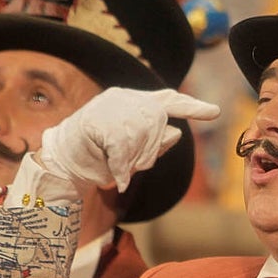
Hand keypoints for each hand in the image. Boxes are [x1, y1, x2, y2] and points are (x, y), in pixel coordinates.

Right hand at [39, 88, 219, 190]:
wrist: (62, 163)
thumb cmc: (99, 157)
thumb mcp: (134, 152)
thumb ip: (156, 142)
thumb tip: (177, 132)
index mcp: (135, 101)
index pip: (169, 99)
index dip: (192, 107)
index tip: (215, 111)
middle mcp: (124, 98)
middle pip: (157, 125)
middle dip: (148, 153)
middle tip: (130, 167)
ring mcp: (108, 107)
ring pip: (140, 138)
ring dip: (132, 161)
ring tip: (117, 168)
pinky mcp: (95, 122)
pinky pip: (121, 149)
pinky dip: (120, 169)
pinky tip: (116, 179)